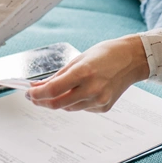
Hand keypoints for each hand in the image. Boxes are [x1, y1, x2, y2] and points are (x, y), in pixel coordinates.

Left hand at [24, 36, 149, 112]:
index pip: (53, 90)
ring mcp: (99, 100)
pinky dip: (75, 102)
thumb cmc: (106, 54)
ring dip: (58, 101)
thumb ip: (59, 75)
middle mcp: (92, 89)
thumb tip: (40, 87)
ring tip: (57, 91)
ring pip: (68, 108)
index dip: (37, 94)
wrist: (132, 59)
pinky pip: (82, 108)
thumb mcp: (79, 59)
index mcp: (84, 73)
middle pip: (58, 104)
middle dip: (42, 102)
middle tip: (34, 97)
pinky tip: (81, 91)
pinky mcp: (104, 107)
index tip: (29, 93)